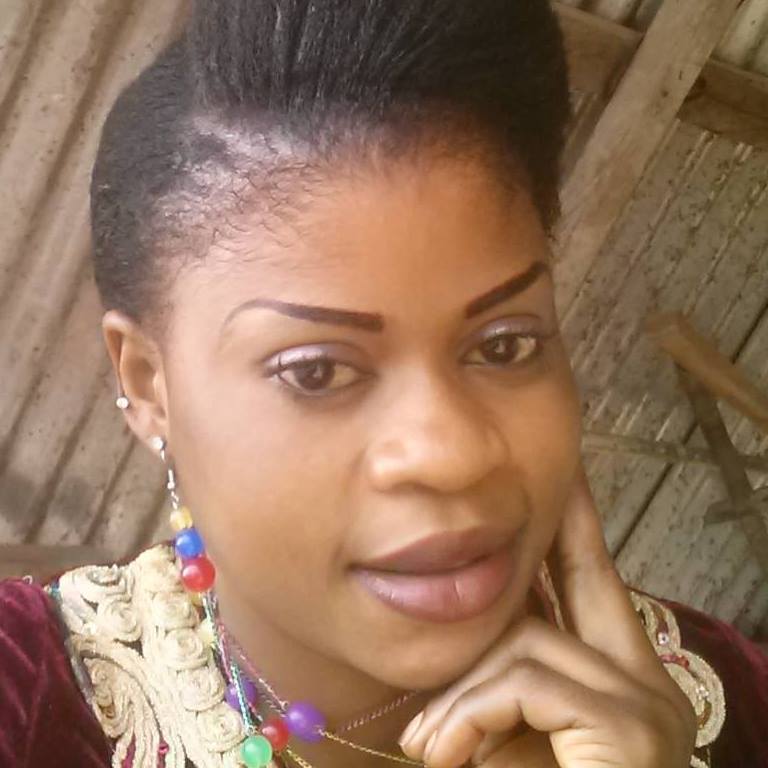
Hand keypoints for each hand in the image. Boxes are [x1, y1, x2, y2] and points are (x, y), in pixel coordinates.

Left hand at [398, 468, 697, 767]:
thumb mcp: (510, 740)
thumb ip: (504, 683)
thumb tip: (479, 626)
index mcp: (621, 684)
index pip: (595, 582)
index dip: (576, 527)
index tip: (566, 477)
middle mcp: (648, 686)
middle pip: (582, 579)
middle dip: (546, 539)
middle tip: (540, 498)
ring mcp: (645, 710)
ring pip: (529, 642)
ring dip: (460, 694)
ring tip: (425, 748)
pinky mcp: (628, 734)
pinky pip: (526, 681)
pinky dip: (469, 716)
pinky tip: (442, 758)